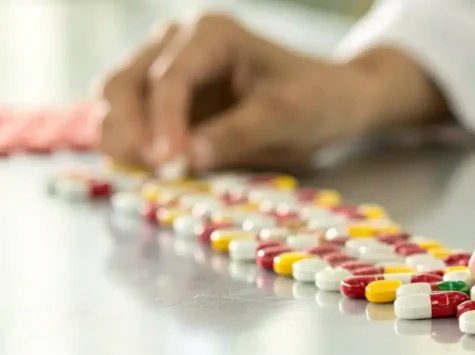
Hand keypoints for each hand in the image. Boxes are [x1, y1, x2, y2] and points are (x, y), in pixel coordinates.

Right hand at [97, 12, 447, 172]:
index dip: (163, 123)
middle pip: (123, 84)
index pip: (170, 77)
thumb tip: (186, 159)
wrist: (333, 101)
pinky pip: (129, 124)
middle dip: (131, 130)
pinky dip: (132, 149)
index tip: (169, 164)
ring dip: (124, 141)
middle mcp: (177, 43)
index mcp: (211, 34)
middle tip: (157, 173)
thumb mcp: (286, 118)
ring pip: (115, 104)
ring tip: (156, 175)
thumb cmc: (316, 101)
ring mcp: (164, 69)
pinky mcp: (163, 102)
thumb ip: (237, 135)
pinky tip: (153, 172)